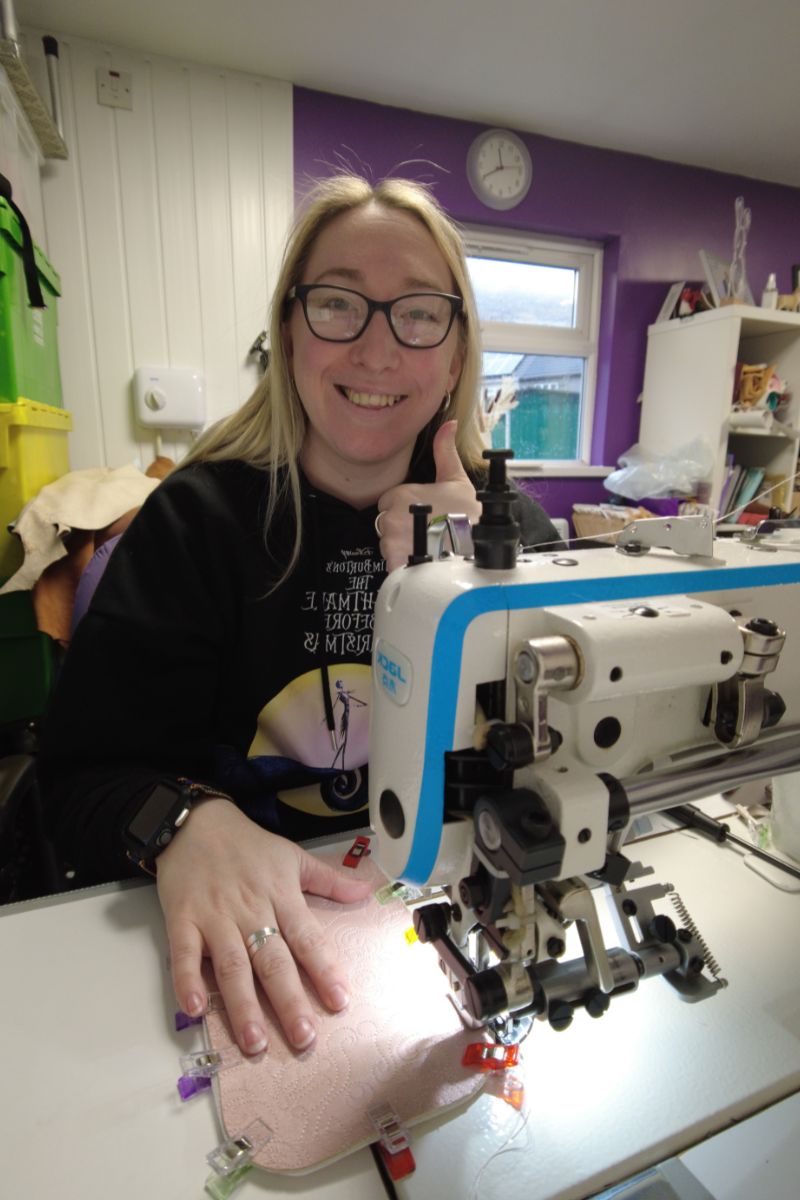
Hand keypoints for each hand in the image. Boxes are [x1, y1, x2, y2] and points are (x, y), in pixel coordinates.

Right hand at [156, 798, 372, 1054]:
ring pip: (232, 965)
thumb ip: (328, 879)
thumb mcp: (291, 856)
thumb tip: (365, 892)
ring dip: (243, 1004)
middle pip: (272, 960)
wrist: (194, 822)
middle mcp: (250, 910)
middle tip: (303, 1037)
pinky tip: (194, 1009)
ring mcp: (215, 917)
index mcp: (280, 896)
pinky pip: (184, 953)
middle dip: (288, 1000)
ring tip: (255, 1041)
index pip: (307, 938)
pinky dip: (187, 980)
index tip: (340, 1001)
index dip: (324, 970)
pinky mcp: (182, 919)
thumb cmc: (246, 844)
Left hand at [376, 420, 481, 571]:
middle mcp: (392, 517)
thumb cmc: (468, 514)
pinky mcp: (396, 562)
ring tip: (427, 546)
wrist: (477, 547)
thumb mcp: (457, 479)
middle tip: (427, 531)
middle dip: (402, 528)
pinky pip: (391, 562)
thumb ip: (445, 451)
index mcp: (401, 494)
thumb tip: (449, 424)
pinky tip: (422, 559)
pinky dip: (403, 563)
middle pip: (387, 524)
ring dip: (402, 547)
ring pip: (388, 544)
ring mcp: (392, 541)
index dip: (405, 509)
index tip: (423, 515)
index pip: (388, 502)